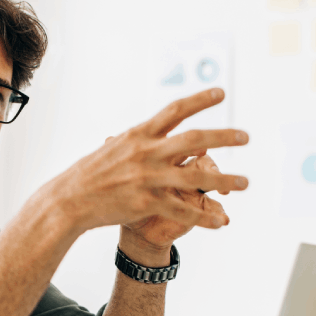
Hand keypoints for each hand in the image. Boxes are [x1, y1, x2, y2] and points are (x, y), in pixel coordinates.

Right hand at [48, 88, 248, 240]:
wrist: (69, 200)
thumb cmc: (89, 175)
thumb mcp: (112, 149)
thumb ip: (136, 142)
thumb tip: (148, 132)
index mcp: (138, 135)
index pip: (174, 111)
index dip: (199, 100)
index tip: (221, 94)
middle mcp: (146, 152)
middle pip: (195, 139)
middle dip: (224, 136)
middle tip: (245, 137)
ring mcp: (148, 177)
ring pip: (196, 177)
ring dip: (225, 180)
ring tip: (245, 182)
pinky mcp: (147, 202)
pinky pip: (183, 210)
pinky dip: (204, 217)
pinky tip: (220, 222)